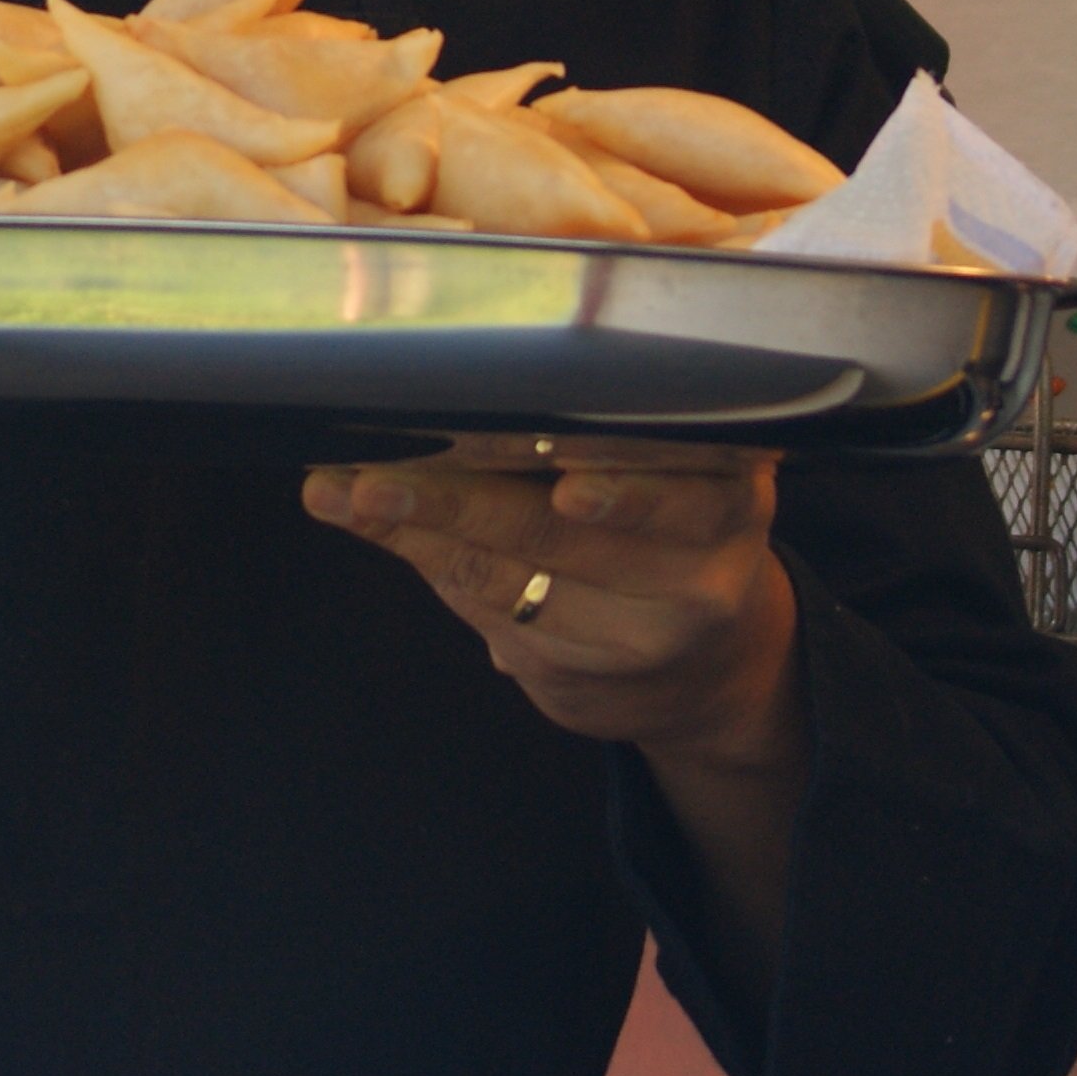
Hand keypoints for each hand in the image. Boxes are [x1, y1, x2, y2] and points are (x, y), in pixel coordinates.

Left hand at [301, 439, 802, 773]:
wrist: (707, 668)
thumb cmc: (670, 525)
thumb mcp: (668, 473)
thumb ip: (594, 434)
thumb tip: (466, 386)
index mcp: (730, 503)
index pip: (667, 492)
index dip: (616, 493)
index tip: (546, 479)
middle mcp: (697, 581)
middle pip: (557, 538)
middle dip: (454, 503)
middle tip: (373, 478)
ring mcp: (627, 645)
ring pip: (506, 583)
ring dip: (414, 536)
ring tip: (346, 494)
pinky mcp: (577, 689)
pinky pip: (489, 621)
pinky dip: (430, 568)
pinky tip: (383, 531)